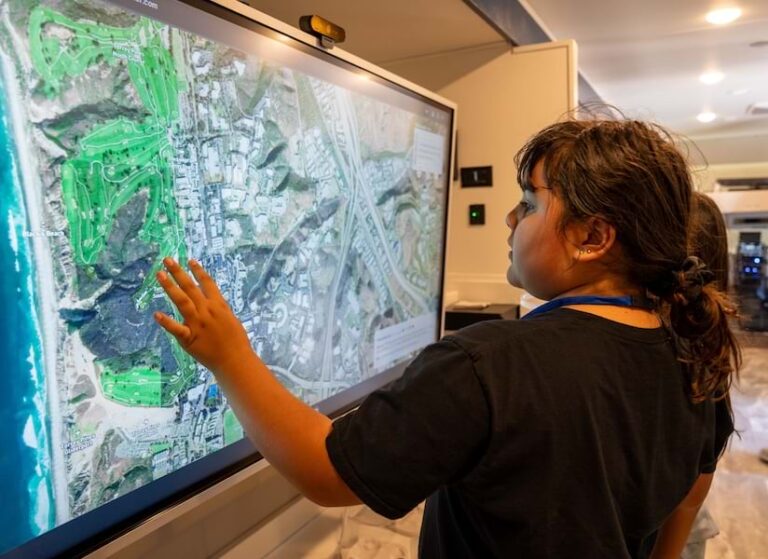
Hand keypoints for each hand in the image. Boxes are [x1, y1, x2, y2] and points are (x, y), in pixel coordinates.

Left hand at [154, 257, 254, 374]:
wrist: (235, 360)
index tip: (189, 260)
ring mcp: (197, 323)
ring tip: (160, 274)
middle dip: (178, 272)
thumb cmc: (237, 341)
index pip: (207, 283)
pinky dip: (167, 322)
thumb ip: (219, 309)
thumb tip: (212, 300)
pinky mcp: (190, 339)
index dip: (198, 271)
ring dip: (170, 286)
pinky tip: (157, 314)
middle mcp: (207, 311)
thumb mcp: (231, 319)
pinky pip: (176, 329)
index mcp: (219, 305)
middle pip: (191, 287)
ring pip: (182, 301)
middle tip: (167, 260)